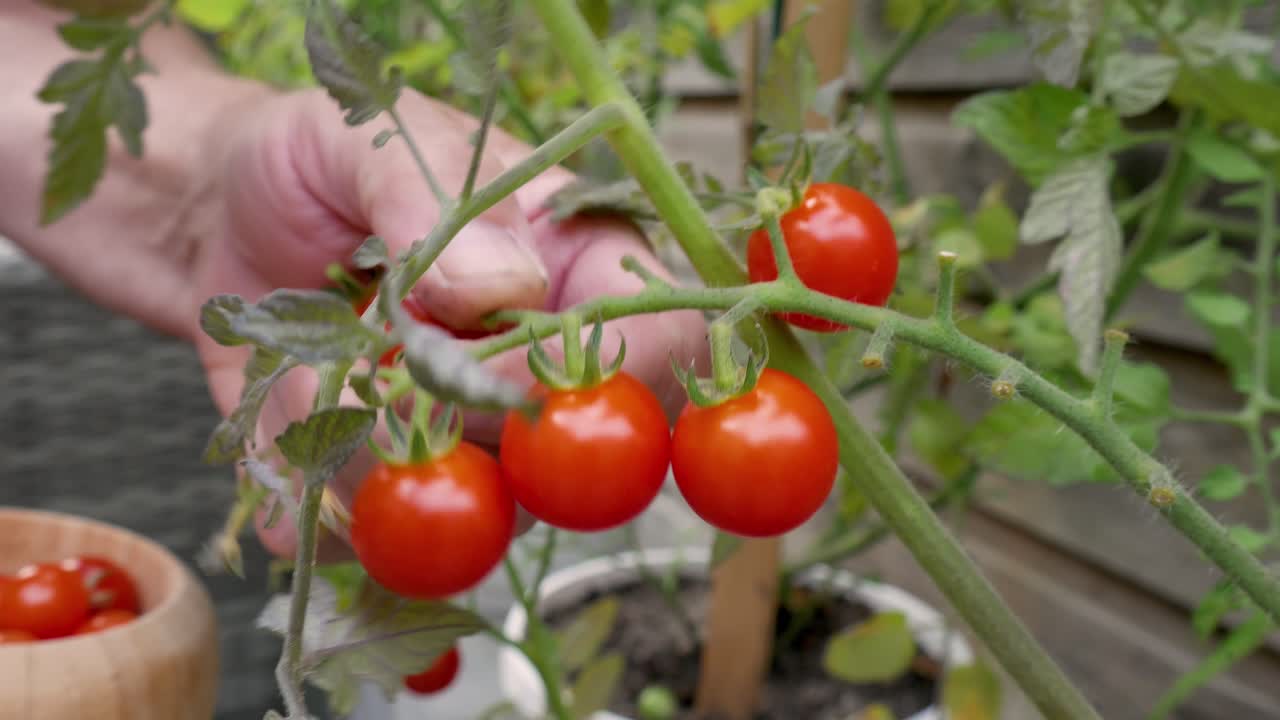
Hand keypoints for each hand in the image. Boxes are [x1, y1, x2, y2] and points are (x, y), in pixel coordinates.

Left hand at [186, 89, 708, 558]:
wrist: (216, 212)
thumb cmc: (310, 157)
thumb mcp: (365, 142)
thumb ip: (428, 202)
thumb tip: (504, 289)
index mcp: (574, 263)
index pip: (658, 342)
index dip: (592, 378)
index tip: (479, 366)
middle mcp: (540, 361)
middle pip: (567, 454)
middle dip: (458, 434)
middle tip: (364, 372)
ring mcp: (474, 432)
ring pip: (482, 513)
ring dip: (377, 471)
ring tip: (302, 380)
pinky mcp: (400, 478)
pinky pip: (388, 537)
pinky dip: (326, 515)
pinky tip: (286, 457)